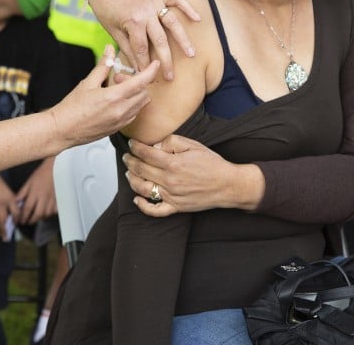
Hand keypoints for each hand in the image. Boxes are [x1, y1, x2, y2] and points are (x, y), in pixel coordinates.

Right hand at [0, 174, 16, 237]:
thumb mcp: (6, 190)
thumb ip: (10, 201)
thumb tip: (12, 214)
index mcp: (9, 197)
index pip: (16, 213)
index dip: (17, 220)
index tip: (17, 225)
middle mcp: (1, 203)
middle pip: (4, 221)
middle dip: (5, 231)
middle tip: (6, 238)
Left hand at [14, 157, 56, 224]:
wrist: (54, 169)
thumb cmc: (40, 174)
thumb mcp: (29, 182)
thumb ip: (22, 193)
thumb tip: (16, 202)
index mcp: (35, 193)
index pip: (28, 208)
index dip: (23, 216)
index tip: (19, 220)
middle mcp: (44, 198)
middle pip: (38, 214)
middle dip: (31, 220)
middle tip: (27, 221)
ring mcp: (52, 199)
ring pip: (46, 214)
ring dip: (40, 218)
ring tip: (35, 217)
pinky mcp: (58, 199)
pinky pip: (54, 211)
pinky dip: (49, 214)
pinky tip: (46, 212)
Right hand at [49, 45, 158, 146]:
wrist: (63, 130)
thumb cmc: (72, 108)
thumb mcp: (87, 83)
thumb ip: (103, 66)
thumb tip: (109, 51)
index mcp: (114, 97)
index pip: (141, 82)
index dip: (151, 71)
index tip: (155, 64)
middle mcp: (121, 111)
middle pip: (144, 93)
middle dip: (137, 82)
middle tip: (120, 78)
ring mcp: (121, 121)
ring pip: (141, 104)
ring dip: (135, 94)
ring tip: (117, 90)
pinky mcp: (118, 128)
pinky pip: (134, 114)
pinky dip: (131, 105)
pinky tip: (117, 101)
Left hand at [87, 0, 198, 79]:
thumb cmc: (107, 12)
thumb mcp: (114, 33)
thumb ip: (129, 50)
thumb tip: (139, 69)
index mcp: (133, 21)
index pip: (142, 48)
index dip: (144, 63)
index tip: (148, 75)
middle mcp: (146, 11)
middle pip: (160, 39)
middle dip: (165, 60)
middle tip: (170, 76)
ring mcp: (154, 2)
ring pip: (173, 22)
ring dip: (183, 39)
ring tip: (191, 54)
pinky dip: (188, 7)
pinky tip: (198, 19)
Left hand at [122, 135, 264, 216]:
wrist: (227, 185)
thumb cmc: (212, 164)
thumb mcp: (194, 145)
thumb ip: (172, 142)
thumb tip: (156, 145)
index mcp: (173, 163)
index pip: (146, 154)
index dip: (136, 147)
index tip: (131, 144)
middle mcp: (169, 180)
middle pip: (141, 170)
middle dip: (130, 161)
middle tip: (126, 156)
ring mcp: (171, 196)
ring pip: (143, 189)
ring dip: (132, 180)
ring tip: (128, 173)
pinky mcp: (176, 207)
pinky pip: (155, 211)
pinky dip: (143, 206)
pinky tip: (137, 199)